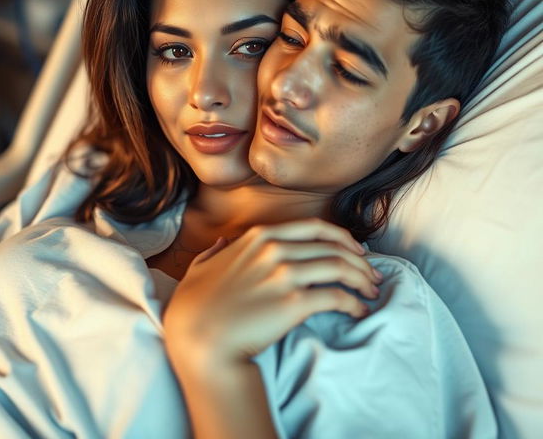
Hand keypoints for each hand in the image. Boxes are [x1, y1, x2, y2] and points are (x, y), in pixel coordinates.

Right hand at [163, 219, 381, 369]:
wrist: (199, 340)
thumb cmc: (195, 307)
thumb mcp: (200, 268)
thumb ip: (214, 251)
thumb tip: (222, 243)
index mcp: (259, 237)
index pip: (315, 227)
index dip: (342, 237)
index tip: (355, 249)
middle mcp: (275, 249)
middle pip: (334, 246)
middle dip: (360, 259)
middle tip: (372, 274)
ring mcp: (285, 274)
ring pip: (340, 267)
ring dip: (362, 278)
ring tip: (372, 291)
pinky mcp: (294, 303)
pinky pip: (337, 297)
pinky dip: (354, 302)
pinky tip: (360, 311)